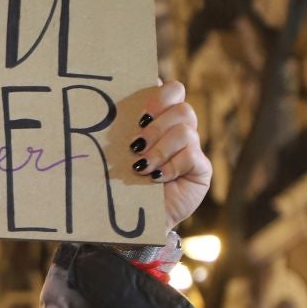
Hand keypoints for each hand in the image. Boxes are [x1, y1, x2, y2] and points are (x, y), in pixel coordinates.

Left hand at [120, 80, 209, 230]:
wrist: (136, 217)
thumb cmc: (122, 182)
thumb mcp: (118, 152)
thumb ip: (120, 129)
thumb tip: (105, 102)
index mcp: (161, 118)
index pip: (172, 90)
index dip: (160, 95)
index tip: (141, 114)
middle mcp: (180, 129)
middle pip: (182, 107)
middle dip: (156, 125)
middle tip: (135, 146)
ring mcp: (193, 148)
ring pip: (185, 130)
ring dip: (160, 149)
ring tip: (142, 167)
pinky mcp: (201, 169)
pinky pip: (192, 155)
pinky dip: (171, 166)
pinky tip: (157, 178)